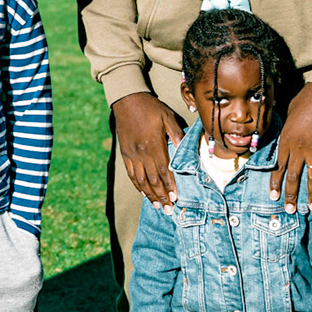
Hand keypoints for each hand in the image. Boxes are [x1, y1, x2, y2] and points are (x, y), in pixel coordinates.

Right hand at [113, 91, 183, 211]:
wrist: (127, 101)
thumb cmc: (150, 108)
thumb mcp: (167, 118)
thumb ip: (177, 135)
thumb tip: (186, 150)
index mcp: (153, 145)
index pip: (163, 171)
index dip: (170, 186)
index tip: (176, 198)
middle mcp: (141, 153)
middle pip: (152, 180)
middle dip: (161, 196)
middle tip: (169, 210)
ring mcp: (131, 155)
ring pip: (140, 180)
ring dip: (149, 195)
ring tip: (157, 206)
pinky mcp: (125, 154)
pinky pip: (131, 174)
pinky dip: (138, 186)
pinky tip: (143, 193)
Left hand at [271, 83, 311, 212]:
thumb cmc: (304, 100)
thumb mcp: (286, 116)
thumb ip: (284, 132)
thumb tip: (280, 141)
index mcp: (285, 141)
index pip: (278, 167)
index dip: (275, 184)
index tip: (273, 197)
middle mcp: (299, 148)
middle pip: (293, 176)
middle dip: (291, 195)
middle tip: (290, 210)